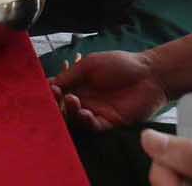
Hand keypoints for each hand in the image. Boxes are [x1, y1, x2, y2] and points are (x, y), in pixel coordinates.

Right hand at [49, 51, 167, 131]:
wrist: (149, 74)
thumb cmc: (119, 64)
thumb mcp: (88, 64)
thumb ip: (69, 75)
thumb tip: (48, 84)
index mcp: (77, 84)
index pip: (57, 91)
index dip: (48, 91)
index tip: (42, 89)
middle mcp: (84, 99)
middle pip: (62, 107)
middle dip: (56, 103)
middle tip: (56, 96)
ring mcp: (96, 112)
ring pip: (75, 118)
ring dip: (70, 111)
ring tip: (72, 100)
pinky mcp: (109, 123)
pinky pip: (93, 126)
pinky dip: (86, 121)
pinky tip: (85, 112)